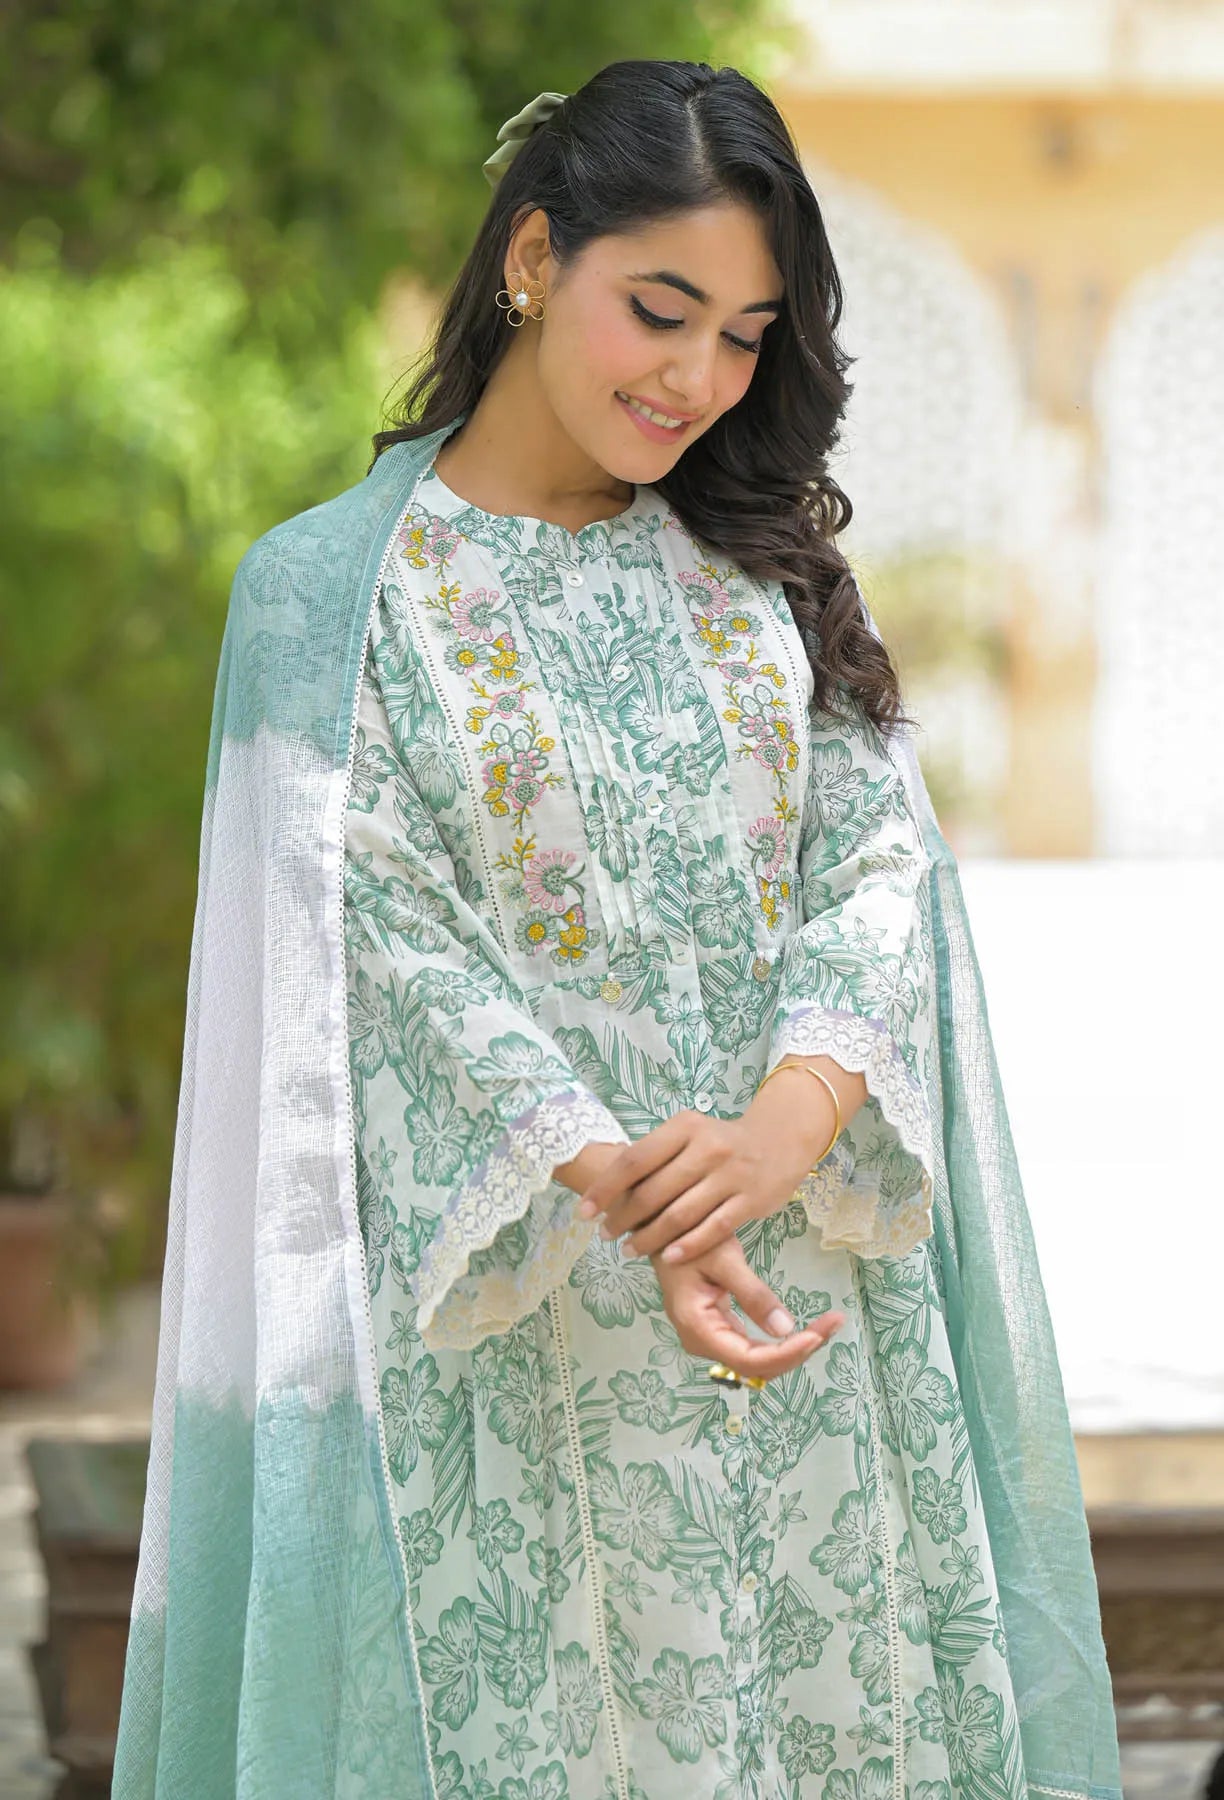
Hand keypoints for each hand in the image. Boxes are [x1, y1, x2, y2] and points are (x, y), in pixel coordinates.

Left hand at [576, 1108, 819, 1264]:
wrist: (780, 1139)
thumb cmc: (722, 1142)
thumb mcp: (690, 1134)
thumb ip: (657, 1156)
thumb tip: (609, 1188)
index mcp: (685, 1127)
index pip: (634, 1160)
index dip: (605, 1188)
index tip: (584, 1211)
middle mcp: (707, 1148)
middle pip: (653, 1192)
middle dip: (623, 1218)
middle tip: (606, 1235)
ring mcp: (730, 1175)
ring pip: (680, 1215)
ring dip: (649, 1238)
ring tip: (630, 1250)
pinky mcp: (750, 1200)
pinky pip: (712, 1229)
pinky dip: (687, 1246)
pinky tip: (667, 1257)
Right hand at [652, 1235, 843, 1381]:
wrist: (664, 1230)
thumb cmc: (688, 1237)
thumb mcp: (724, 1258)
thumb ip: (753, 1294)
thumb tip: (786, 1329)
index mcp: (698, 1328)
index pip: (747, 1360)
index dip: (785, 1354)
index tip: (817, 1336)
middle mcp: (703, 1342)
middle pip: (757, 1366)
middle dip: (798, 1350)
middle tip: (833, 1323)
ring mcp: (712, 1339)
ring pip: (759, 1360)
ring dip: (794, 1347)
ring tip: (828, 1324)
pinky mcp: (721, 1330)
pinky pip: (755, 1347)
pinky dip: (783, 1341)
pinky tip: (808, 1329)